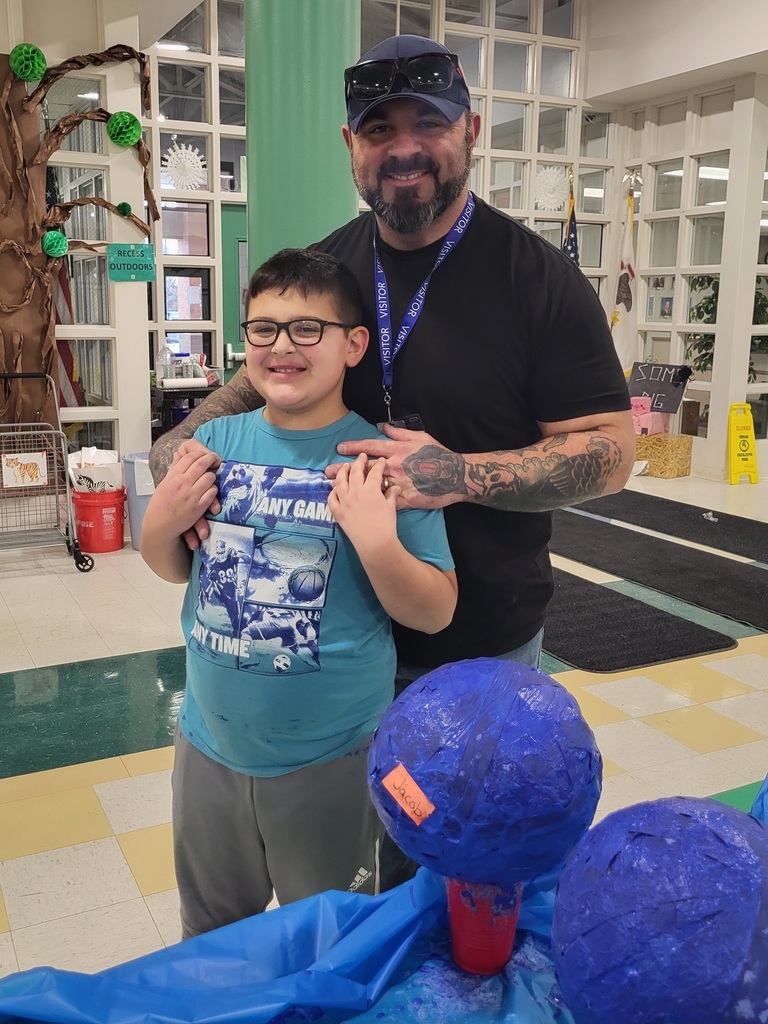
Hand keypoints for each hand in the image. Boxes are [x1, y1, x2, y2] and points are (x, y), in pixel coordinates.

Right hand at [154, 443, 220, 544]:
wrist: (159, 525)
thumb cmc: (160, 505)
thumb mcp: (164, 484)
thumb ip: (173, 470)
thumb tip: (178, 454)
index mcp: (173, 477)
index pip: (189, 457)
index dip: (199, 453)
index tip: (204, 454)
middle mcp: (182, 483)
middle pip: (201, 464)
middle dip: (210, 458)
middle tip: (215, 458)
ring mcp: (191, 495)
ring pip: (209, 477)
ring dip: (212, 476)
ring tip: (210, 478)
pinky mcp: (199, 507)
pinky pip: (212, 492)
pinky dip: (213, 490)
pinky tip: (210, 491)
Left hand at [327, 454, 397, 549]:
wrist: (374, 543)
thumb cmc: (386, 525)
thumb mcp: (391, 508)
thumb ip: (391, 495)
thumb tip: (395, 487)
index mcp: (370, 489)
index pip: (374, 472)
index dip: (378, 465)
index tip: (381, 461)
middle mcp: (355, 492)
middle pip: (355, 472)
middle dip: (359, 462)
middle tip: (361, 457)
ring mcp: (344, 501)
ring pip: (340, 482)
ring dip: (342, 472)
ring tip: (345, 467)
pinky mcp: (338, 512)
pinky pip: (331, 499)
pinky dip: (332, 492)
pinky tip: (335, 489)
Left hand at [328, 424, 466, 509]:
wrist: (454, 476)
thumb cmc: (438, 454)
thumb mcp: (420, 437)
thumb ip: (399, 433)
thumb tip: (383, 426)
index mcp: (396, 451)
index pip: (370, 448)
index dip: (353, 448)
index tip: (339, 448)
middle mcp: (393, 467)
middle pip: (364, 469)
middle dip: (344, 470)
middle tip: (328, 472)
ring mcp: (398, 484)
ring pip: (370, 487)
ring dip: (352, 488)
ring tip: (337, 489)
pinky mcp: (405, 499)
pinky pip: (385, 502)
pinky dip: (372, 505)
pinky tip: (357, 508)